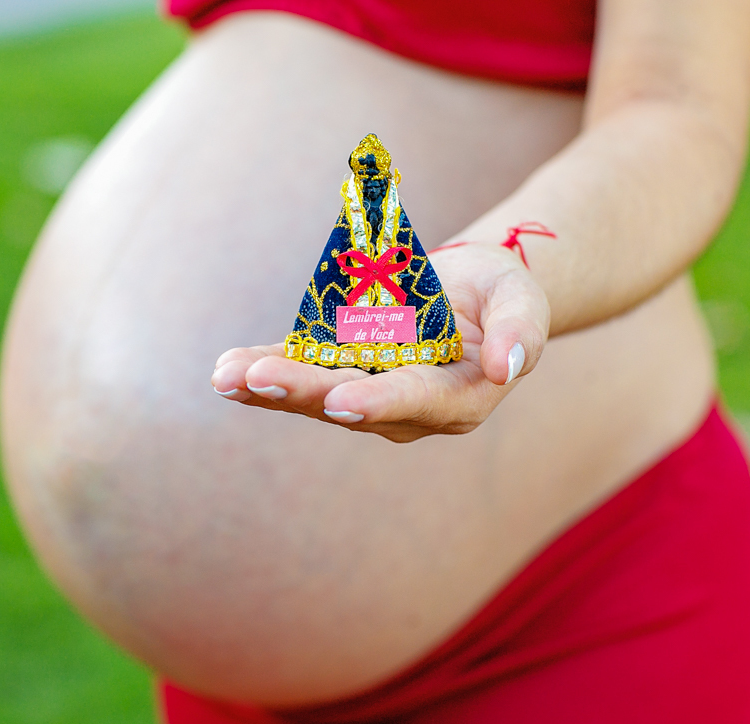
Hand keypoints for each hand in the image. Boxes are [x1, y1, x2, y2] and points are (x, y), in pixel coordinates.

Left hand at [210, 244, 549, 442]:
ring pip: (314, 391)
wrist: (473, 292)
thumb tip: (510, 366)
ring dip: (269, 386)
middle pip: (351, 401)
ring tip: (227, 377)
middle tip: (261, 381)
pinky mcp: (339, 366)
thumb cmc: (503, 294)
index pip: (416, 400)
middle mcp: (404, 404)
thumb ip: (522, 331)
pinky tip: (226, 370)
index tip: (341, 402)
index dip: (379, 401)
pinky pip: (299, 368)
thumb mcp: (523, 300)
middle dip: (304, 392)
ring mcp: (367, 387)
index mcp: (455, 397)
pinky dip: (262, 368)